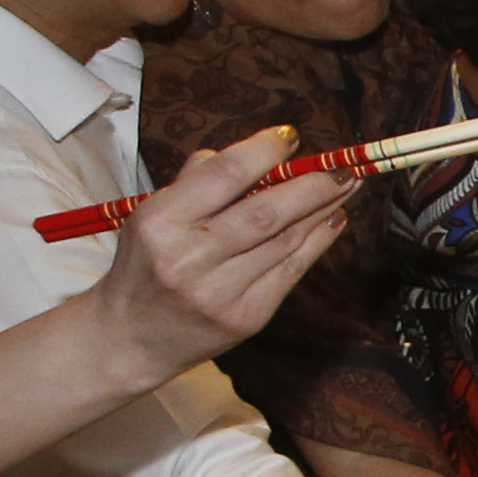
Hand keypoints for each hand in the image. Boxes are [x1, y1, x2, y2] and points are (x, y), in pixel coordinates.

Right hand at [89, 125, 359, 392]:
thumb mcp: (149, 215)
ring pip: (285, 242)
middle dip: (312, 184)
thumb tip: (258, 152)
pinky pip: (291, 272)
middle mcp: (188, 258)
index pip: (224, 175)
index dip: (265, 152)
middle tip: (342, 166)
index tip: (290, 137)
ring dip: (322, 209)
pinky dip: (317, 243)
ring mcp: (219, 293)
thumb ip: (197, 180)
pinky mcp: (245, 318)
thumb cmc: (145, 266)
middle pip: (265, 212)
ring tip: (345, 186)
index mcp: (160, 221)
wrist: (132, 338)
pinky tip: (331, 220)